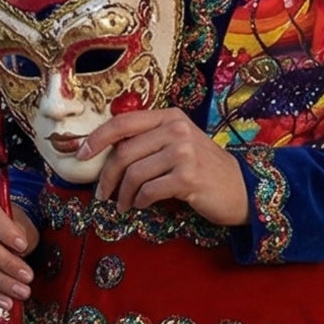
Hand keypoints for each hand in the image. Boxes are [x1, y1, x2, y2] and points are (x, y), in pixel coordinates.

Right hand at [0, 189, 38, 307]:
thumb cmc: (16, 231)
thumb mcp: (23, 227)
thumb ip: (21, 236)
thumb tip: (20, 255)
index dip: (5, 230)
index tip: (23, 246)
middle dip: (6, 263)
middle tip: (28, 278)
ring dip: (1, 283)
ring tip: (23, 293)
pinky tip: (7, 302)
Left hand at [82, 109, 250, 224]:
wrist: (242, 188)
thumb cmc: (205, 169)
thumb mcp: (179, 144)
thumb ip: (150, 142)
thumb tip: (107, 154)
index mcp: (170, 117)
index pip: (122, 122)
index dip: (97, 139)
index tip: (81, 155)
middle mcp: (176, 129)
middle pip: (124, 153)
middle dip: (107, 177)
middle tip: (102, 195)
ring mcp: (184, 152)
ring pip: (134, 175)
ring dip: (123, 195)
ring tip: (123, 205)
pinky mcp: (188, 177)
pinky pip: (149, 191)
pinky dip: (140, 202)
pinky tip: (142, 206)